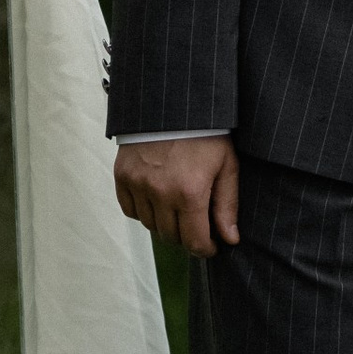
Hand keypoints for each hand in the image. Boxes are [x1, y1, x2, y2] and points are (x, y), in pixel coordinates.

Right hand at [113, 136, 240, 258]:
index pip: (194, 241)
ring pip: (150, 226)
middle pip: (171, 237)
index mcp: (190, 193)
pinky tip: (157, 200)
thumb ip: (227, 205)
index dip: (205, 250)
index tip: (211, 247)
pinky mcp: (122, 176)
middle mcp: (160, 193)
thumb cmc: (207, 134)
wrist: (174, 103)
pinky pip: (131, 210)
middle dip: (187, 237)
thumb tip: (230, 239)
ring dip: (165, 224)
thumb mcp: (226, 165)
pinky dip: (143, 211)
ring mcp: (138, 185)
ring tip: (178, 209)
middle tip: (197, 226)